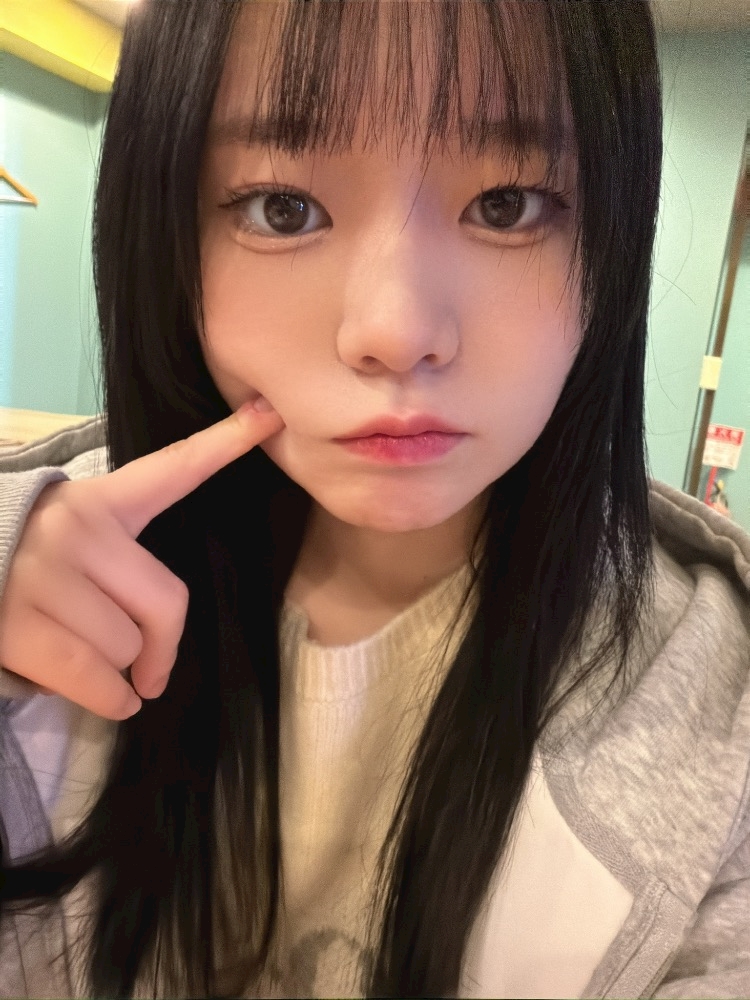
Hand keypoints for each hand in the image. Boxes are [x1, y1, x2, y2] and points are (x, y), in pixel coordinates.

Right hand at [0, 403, 283, 719]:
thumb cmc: (23, 573)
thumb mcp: (74, 543)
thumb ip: (123, 565)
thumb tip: (158, 658)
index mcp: (101, 502)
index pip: (173, 470)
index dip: (226, 442)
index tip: (270, 414)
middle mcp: (76, 528)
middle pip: (166, 603)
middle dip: (160, 647)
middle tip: (149, 667)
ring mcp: (46, 575)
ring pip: (128, 647)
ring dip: (120, 672)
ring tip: (82, 653)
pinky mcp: (19, 625)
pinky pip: (97, 680)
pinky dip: (113, 701)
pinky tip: (113, 698)